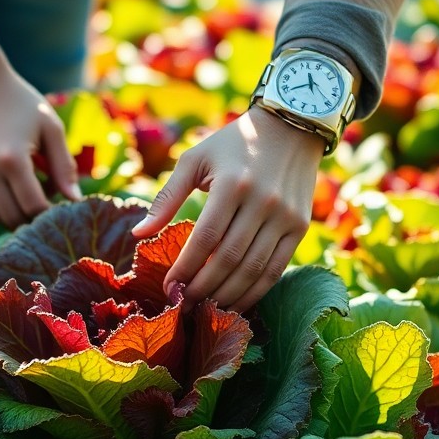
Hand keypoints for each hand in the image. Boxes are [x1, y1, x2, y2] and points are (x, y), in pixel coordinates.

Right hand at [0, 67, 81, 227]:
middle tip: (48, 202)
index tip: (63, 208)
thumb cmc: (20, 102)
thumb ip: (64, 165)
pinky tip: (11, 187)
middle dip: (34, 217)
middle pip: (14, 216)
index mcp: (13, 159)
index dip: (51, 213)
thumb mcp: (50, 127)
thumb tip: (75, 200)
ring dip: (17, 213)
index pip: (34, 207)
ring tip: (31, 192)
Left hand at [131, 106, 323, 311]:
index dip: (186, 268)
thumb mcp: (196, 160)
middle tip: (184, 306)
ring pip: (253, 270)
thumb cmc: (232, 144)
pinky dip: (254, 291)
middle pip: (229, 259)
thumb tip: (137, 234)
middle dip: (203, 289)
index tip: (169, 288)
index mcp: (232, 184)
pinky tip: (234, 302)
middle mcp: (263, 201)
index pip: (206, 238)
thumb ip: (167, 197)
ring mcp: (285, 217)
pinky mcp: (300, 227)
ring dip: (227, 296)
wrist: (290, 129)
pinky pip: (276, 270)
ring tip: (206, 309)